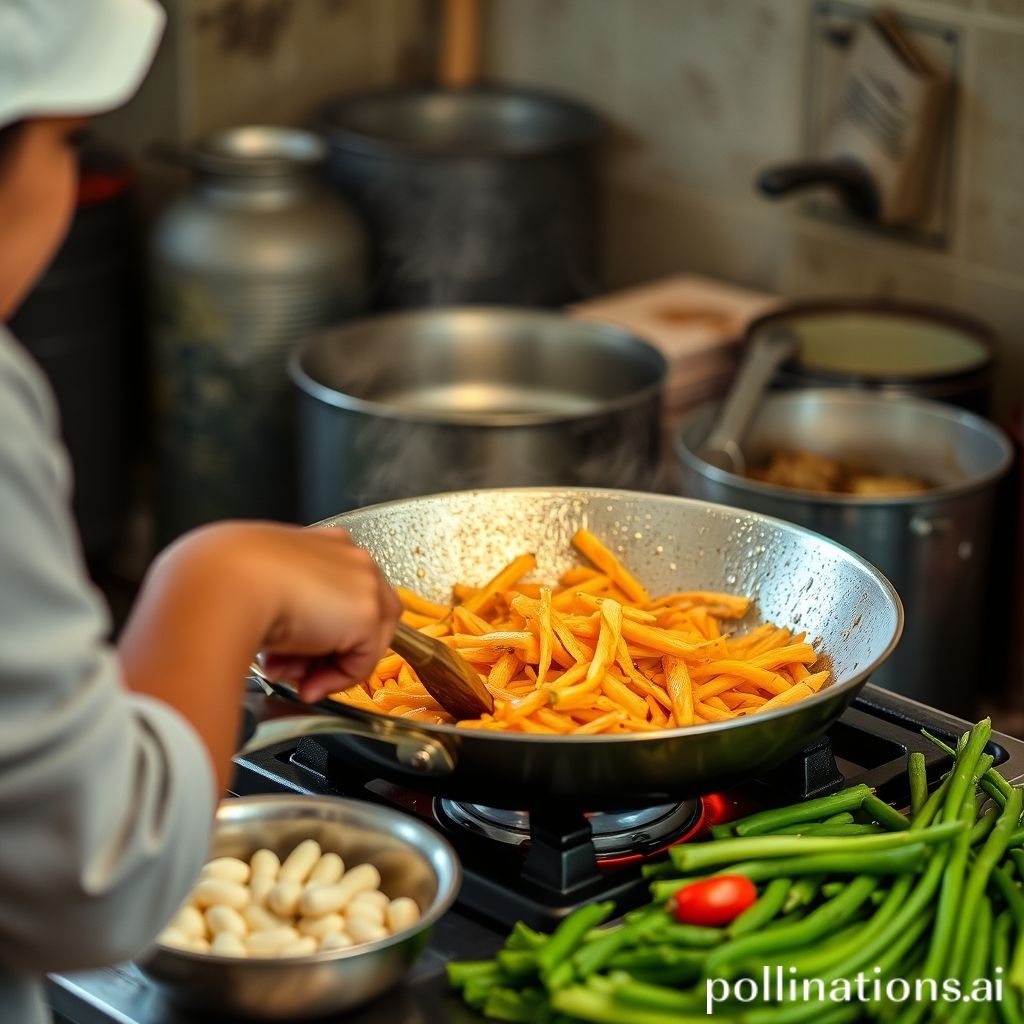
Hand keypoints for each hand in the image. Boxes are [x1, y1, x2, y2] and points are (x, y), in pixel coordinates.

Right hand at [121, 520, 401, 790]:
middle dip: (326, 651)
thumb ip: (283, 605)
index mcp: (322, 544)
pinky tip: (304, 683)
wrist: (224, 581)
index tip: (291, 652)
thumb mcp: (257, 586)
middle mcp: (349, 557)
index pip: (340, 593)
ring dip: (328, 667)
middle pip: (359, 617)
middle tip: (291, 670)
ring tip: (288, 674)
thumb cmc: (224, 579)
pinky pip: (362, 663)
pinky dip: (335, 681)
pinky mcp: (367, 613)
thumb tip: (287, 642)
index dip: (319, 631)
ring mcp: (364, 582)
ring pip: (364, 640)